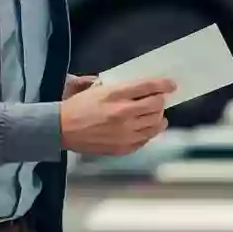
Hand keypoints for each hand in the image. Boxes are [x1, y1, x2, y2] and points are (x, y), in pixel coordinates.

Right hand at [59, 78, 175, 155]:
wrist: (62, 129)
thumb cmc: (77, 106)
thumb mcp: (95, 88)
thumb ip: (118, 86)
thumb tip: (139, 86)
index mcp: (115, 95)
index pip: (148, 87)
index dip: (164, 84)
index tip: (171, 85)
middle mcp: (123, 114)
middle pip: (157, 105)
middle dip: (160, 101)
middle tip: (158, 99)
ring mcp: (125, 133)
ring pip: (156, 124)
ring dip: (158, 117)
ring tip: (156, 115)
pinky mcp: (123, 147)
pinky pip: (146, 139)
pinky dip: (150, 132)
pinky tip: (146, 128)